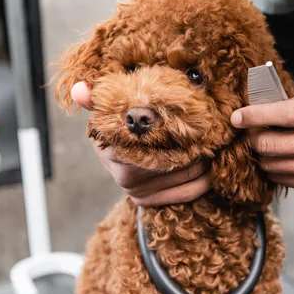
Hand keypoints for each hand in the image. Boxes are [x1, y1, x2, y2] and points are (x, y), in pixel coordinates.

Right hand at [70, 82, 209, 205]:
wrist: (107, 154)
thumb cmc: (113, 128)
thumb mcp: (104, 113)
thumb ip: (94, 101)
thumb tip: (78, 90)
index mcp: (119, 155)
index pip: (164, 145)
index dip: (186, 132)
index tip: (201, 119)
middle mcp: (129, 179)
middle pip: (181, 160)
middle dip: (201, 145)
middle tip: (214, 131)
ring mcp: (140, 194)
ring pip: (189, 176)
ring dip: (206, 161)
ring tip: (214, 145)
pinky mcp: (149, 203)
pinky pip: (190, 193)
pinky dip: (205, 180)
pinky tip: (210, 166)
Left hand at [230, 88, 293, 192]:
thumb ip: (292, 102)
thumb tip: (254, 109)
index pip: (287, 115)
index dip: (256, 116)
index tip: (237, 117)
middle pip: (274, 146)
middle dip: (254, 138)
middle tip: (249, 131)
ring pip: (274, 166)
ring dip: (261, 155)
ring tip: (264, 143)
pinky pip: (283, 179)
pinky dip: (273, 168)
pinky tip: (278, 156)